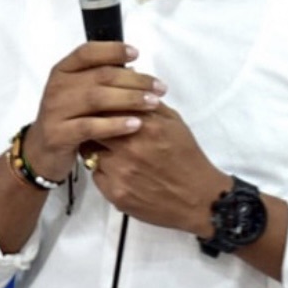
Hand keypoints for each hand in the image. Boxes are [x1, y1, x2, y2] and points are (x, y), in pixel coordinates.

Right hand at [24, 41, 163, 180]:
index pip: (88, 52)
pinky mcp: (59, 134)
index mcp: (63, 70)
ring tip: (153, 103)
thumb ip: (101, 81)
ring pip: (97, 98)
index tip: (137, 54)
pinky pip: (90, 126)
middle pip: (100, 75)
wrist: (42, 151)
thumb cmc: (69, 118)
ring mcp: (55, 110)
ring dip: (129, 99)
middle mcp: (57, 86)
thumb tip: (135, 71)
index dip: (113, 50)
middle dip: (135, 80)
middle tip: (159, 87)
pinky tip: (135, 124)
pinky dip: (115, 124)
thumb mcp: (80, 94)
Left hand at [88, 101, 230, 236]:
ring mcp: (120, 173)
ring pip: (89, 153)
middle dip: (94, 126)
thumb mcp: (174, 122)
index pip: (106, 107)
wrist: (198, 198)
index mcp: (145, 126)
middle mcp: (129, 148)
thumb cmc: (187, 156)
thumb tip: (126, 88)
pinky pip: (96, 175)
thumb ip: (149, 105)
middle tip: (98, 127)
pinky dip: (102, 170)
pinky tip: (117, 170)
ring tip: (109, 150)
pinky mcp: (116, 194)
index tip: (100, 108)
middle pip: (93, 128)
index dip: (100, 107)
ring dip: (96, 149)